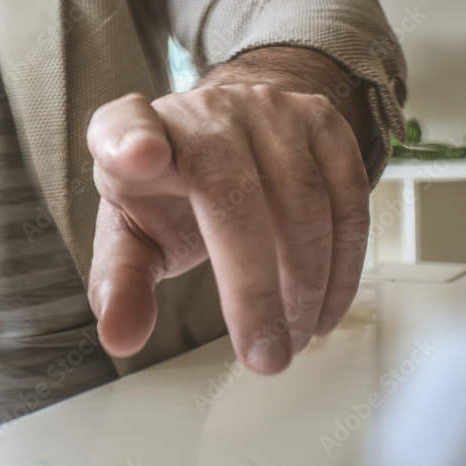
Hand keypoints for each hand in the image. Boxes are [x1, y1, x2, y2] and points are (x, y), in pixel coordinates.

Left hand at [86, 85, 369, 373]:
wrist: (225, 140)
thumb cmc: (166, 191)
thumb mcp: (130, 237)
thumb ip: (120, 285)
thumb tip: (119, 338)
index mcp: (131, 135)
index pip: (121, 128)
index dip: (128, 141)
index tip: (137, 157)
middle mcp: (201, 112)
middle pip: (231, 192)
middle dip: (253, 286)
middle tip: (263, 355)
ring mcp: (266, 110)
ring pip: (301, 201)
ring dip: (304, 286)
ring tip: (290, 339)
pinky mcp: (320, 122)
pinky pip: (347, 200)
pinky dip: (342, 266)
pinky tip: (322, 309)